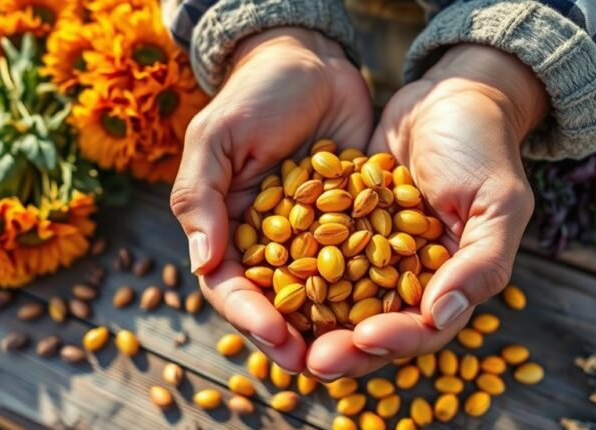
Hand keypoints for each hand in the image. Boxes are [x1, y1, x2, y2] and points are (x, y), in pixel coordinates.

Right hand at [170, 28, 372, 371]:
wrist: (313, 63)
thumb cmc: (255, 95)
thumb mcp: (218, 137)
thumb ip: (200, 197)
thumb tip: (199, 263)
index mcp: (229, 231)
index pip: (231, 286)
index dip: (250, 314)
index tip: (276, 333)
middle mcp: (272, 245)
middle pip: (278, 304)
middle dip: (295, 336)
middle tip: (319, 362)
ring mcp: (316, 238)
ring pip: (323, 295)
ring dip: (337, 326)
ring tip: (359, 350)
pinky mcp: (358, 225)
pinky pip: (366, 263)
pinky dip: (377, 287)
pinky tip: (396, 307)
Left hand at [305, 44, 548, 377]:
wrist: (446, 96)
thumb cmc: (481, 146)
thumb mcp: (497, 201)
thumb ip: (480, 263)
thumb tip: (439, 317)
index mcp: (450, 282)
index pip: (423, 328)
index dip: (396, 341)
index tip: (365, 339)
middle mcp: (408, 279)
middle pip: (374, 328)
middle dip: (344, 348)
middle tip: (310, 362)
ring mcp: (372, 256)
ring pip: (339, 302)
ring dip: (312, 323)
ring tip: (281, 337)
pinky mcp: (342, 229)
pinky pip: (315, 258)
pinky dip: (294, 273)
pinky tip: (266, 282)